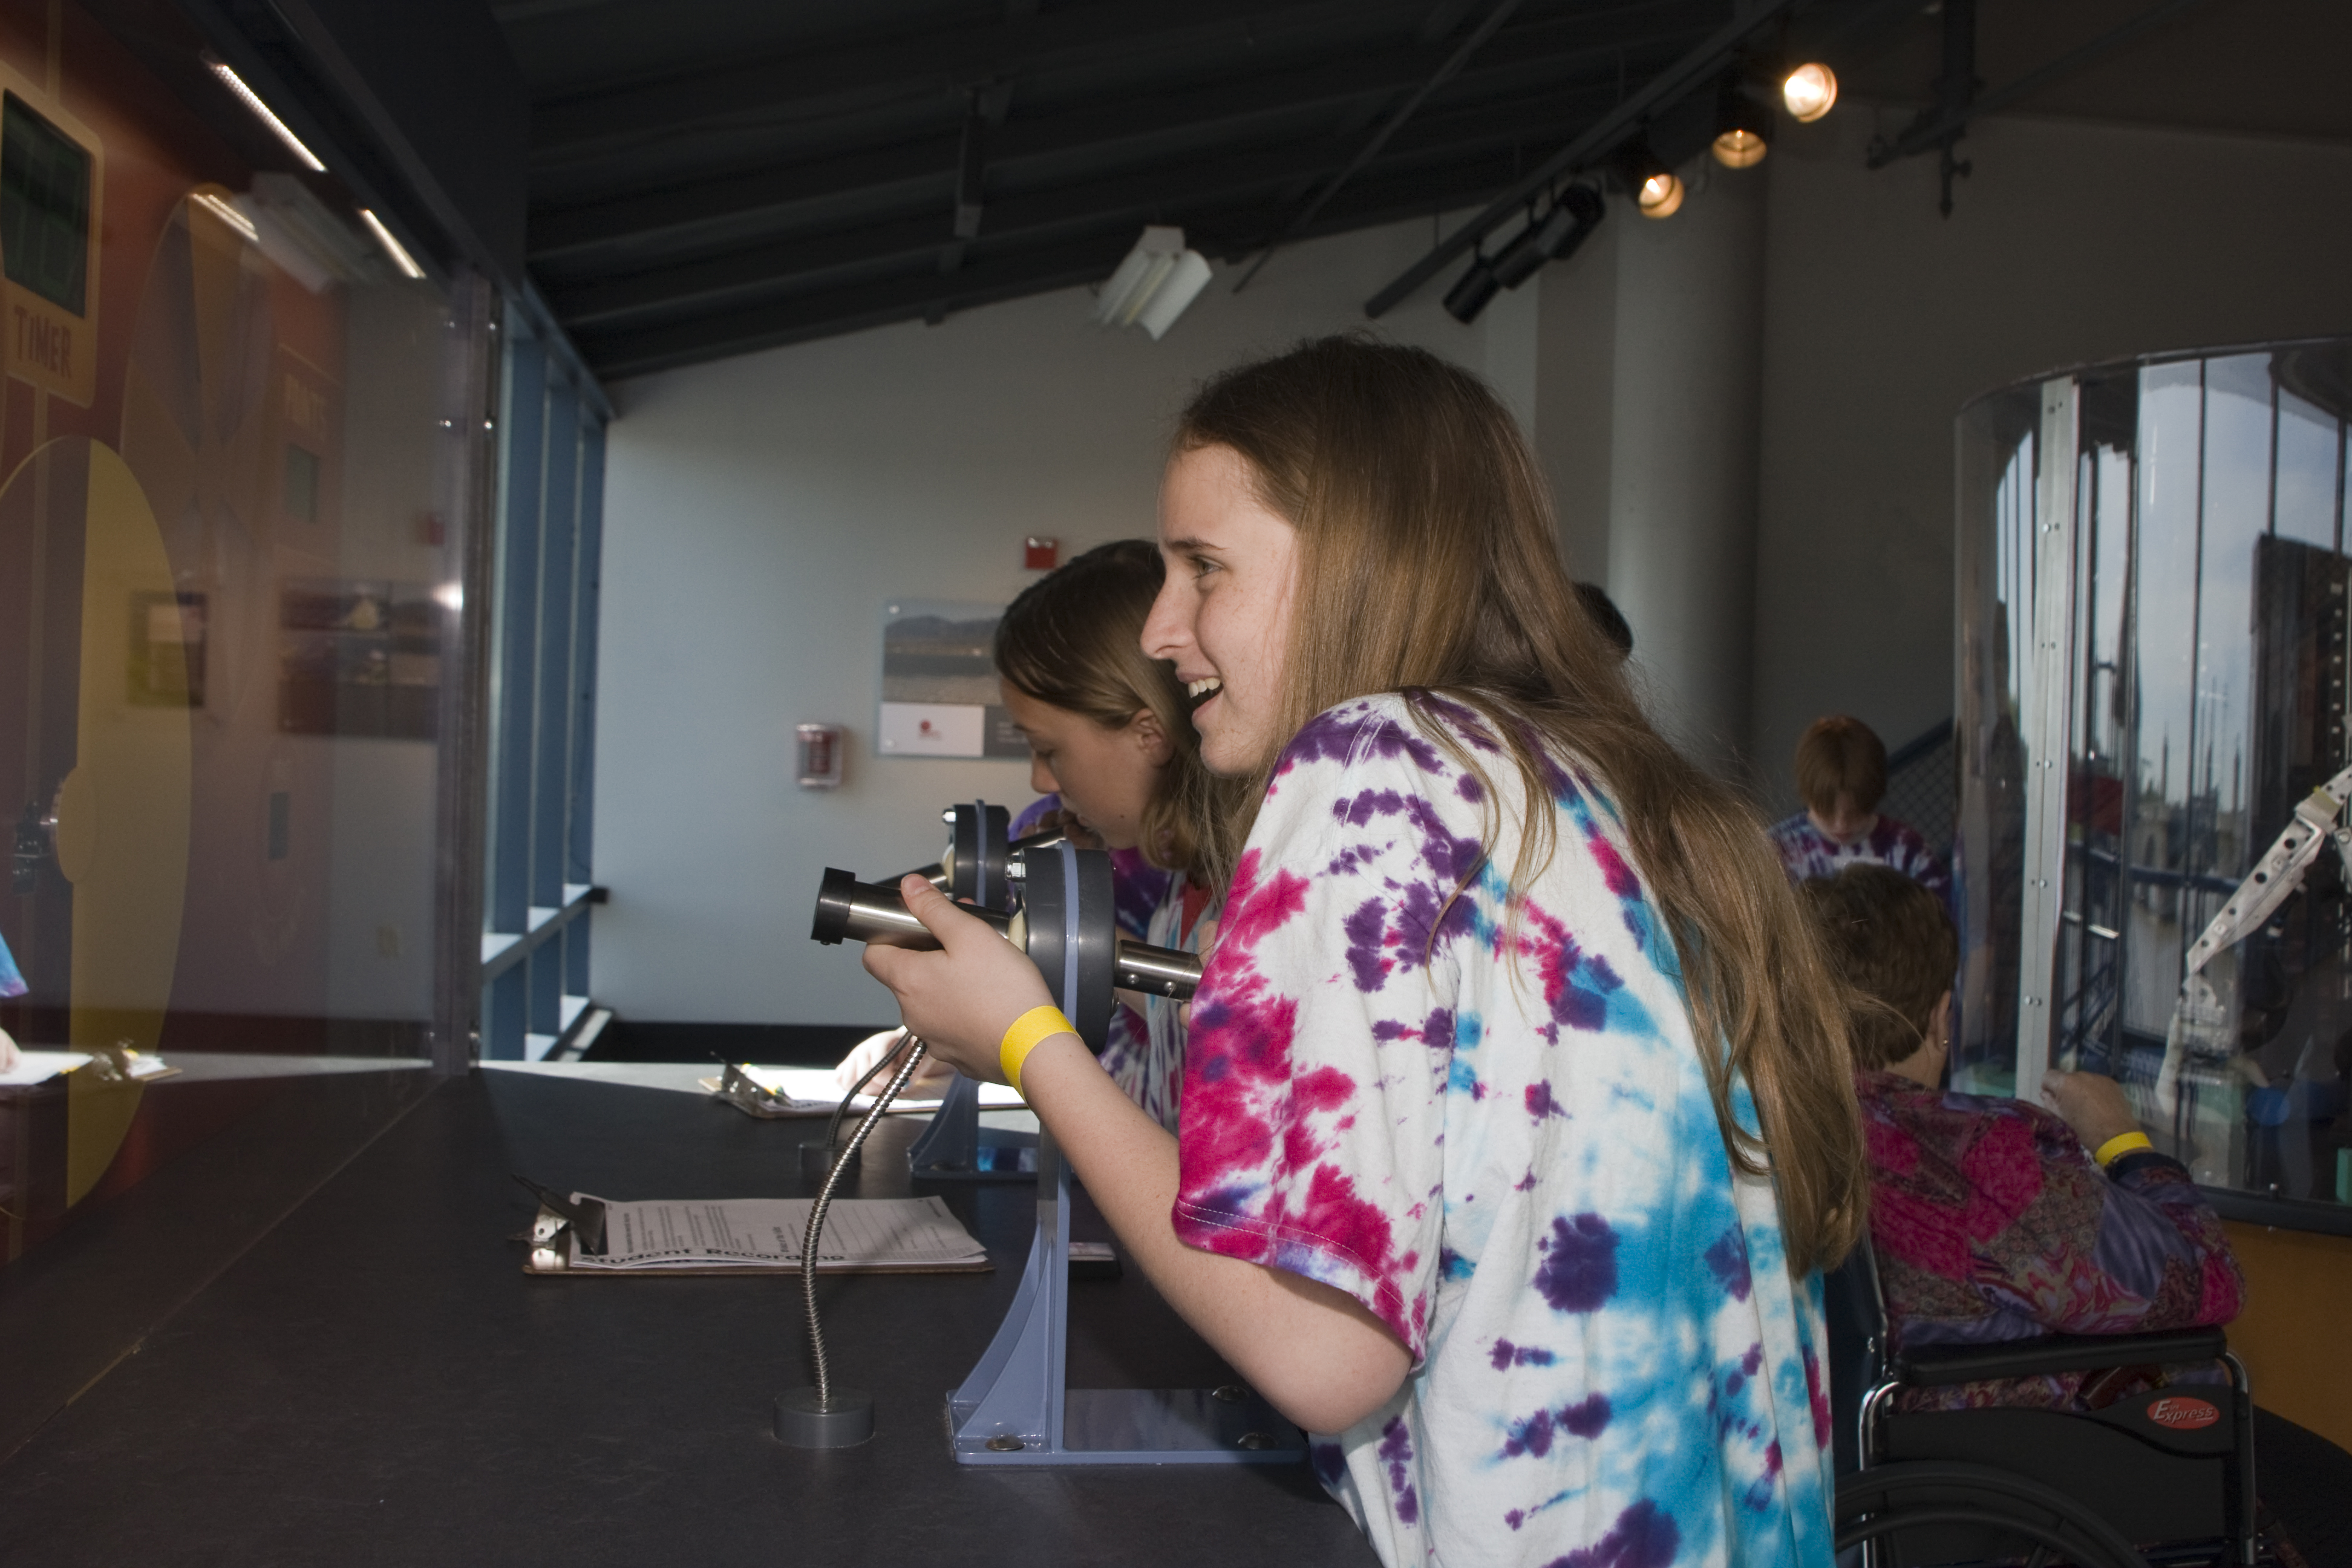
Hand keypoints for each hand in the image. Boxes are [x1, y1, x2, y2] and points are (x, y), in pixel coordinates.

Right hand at [830, 1028, 951, 1093]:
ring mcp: (853, 1055)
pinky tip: (864, 1082)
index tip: (900, 1082)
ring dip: (864, 1087)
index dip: (890, 1083)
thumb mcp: (917, 1059)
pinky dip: (849, 1085)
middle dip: (879, 1087)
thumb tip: (903, 1085)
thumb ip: (911, 1073)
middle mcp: (863, 1047)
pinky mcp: (847, 1062)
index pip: (878, 1073)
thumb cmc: (913, 1051)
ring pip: (847, 1083)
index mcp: (880, 1042)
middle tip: (890, 1081)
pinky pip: (839, 1079)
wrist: (907, 1041)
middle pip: (863, 1082)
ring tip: (878, 1081)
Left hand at [861, 874, 1054, 1082]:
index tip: (915, 929)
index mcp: (909, 980)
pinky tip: (989, 1001)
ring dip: (947, 982)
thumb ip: (935, 908)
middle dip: (929, 954)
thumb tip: (910, 887)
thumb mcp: (971, 934)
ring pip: (929, 999)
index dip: (889, 936)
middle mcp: (912, 1012)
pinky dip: (963, 1010)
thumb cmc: (1005, 994)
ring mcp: (932, 1036)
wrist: (1034, 1049)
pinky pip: (950, 1024)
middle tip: (963, 942)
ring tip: (983, 972)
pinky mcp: (954, 1053)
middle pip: (906, 975)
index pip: (873, 954)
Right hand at [2039, 1069, 2140, 1151]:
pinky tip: (2101, 1105)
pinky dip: (2096, 1091)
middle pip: (2067, 1078)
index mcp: (2065, 1083)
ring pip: (2083, 1080)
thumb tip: (2045, 1094)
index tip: (2053, 1099)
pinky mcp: (2112, 1083)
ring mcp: (2099, 1078)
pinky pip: (2098, 1084)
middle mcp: (2081, 1075)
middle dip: (2067, 1088)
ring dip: (2082, 1089)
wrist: (2117, 1138)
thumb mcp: (2063, 1118)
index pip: (2048, 1076)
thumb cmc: (2085, 1130)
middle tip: (2071, 1105)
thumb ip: (2050, 1103)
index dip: (2048, 1087)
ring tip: (2089, 1106)